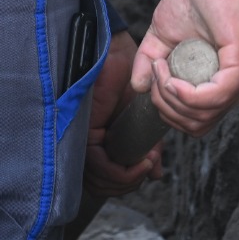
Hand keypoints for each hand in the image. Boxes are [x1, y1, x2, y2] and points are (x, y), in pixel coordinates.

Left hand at [81, 32, 160, 194]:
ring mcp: (84, 139)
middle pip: (103, 184)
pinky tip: (138, 163)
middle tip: (147, 168)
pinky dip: (121, 171)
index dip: (128, 182)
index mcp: (103, 141)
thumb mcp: (145, 118)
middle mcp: (90, 143)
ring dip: (127, 179)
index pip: (107, 178)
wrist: (122, 54)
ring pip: (100, 180)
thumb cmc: (128, 76)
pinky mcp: (84, 133)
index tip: (148, 170)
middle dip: (128, 184)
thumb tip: (155, 173)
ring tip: (146, 163)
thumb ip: (148, 146)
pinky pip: (99, 165)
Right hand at [134, 0, 238, 135]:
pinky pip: (213, 98)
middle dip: (166, 107)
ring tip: (160, 69)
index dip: (169, 111)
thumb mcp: (162, 37)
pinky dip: (184, 92)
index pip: (198, 122)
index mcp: (225, 82)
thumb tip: (139, 87)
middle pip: (198, 125)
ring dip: (171, 97)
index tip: (154, 82)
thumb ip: (150, 64)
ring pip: (204, 115)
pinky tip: (170, 74)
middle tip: (155, 77)